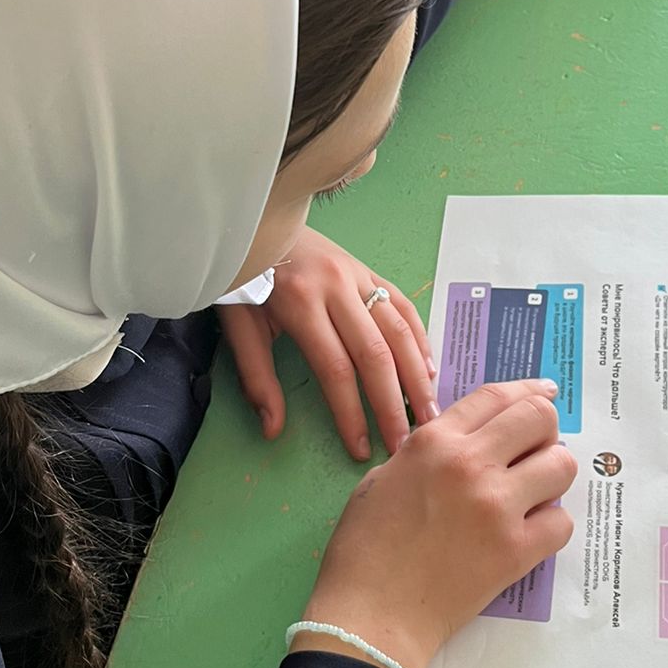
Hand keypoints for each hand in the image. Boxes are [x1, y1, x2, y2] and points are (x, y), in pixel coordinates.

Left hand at [217, 227, 435, 461]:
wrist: (253, 220)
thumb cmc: (242, 275)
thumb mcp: (238, 325)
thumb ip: (256, 377)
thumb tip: (272, 429)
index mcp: (301, 302)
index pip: (336, 368)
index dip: (352, 412)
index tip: (361, 447)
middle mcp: (336, 286)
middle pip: (376, 353)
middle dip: (394, 403)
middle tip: (406, 442)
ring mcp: (357, 274)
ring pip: (399, 329)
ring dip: (418, 375)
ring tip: (429, 413)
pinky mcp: (367, 268)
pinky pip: (402, 305)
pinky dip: (420, 338)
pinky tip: (428, 369)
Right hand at [294, 380, 577, 667]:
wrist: (371, 615)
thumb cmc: (364, 548)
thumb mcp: (383, 477)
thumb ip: (429, 452)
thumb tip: (472, 443)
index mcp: (433, 441)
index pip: (496, 396)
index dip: (528, 391)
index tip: (545, 393)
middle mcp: (470, 463)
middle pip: (539, 419)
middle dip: (545, 429)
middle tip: (536, 449)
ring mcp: (497, 506)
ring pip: (561, 465)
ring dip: (552, 475)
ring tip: (534, 492)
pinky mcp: (516, 551)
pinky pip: (562, 522)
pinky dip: (550, 525)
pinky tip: (529, 532)